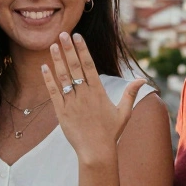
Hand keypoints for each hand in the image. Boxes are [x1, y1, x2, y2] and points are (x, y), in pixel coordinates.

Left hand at [41, 32, 145, 164]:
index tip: (77, 37)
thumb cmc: (111, 133)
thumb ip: (130, 94)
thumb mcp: (124, 112)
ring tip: (52, 45)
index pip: (89, 65)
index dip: (82, 49)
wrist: (96, 152)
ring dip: (57, 60)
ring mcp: (72, 102)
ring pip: (63, 77)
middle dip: (68, 49)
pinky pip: (53, 92)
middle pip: (75, 67)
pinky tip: (44, 67)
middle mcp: (84, 94)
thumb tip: (142, 79)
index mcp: (98, 92)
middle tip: (62, 34)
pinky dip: (48, 79)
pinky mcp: (61, 112)